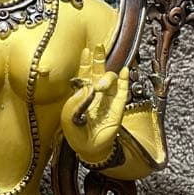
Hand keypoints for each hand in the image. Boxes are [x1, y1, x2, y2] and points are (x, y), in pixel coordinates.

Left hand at [60, 44, 129, 165]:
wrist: (89, 148)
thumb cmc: (76, 133)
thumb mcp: (69, 116)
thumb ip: (76, 101)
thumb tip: (89, 87)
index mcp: (81, 93)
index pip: (84, 73)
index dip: (86, 61)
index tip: (87, 50)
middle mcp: (95, 92)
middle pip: (98, 70)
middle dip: (98, 57)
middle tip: (98, 46)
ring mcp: (107, 98)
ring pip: (110, 78)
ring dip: (106, 77)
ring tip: (100, 86)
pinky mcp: (118, 106)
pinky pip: (123, 90)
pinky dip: (124, 79)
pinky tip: (124, 71)